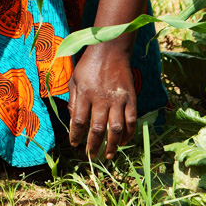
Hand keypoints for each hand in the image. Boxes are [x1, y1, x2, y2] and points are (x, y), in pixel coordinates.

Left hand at [67, 44, 137, 158]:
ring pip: (116, 129)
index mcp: (84, 93)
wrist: (110, 49)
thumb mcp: (75, 79)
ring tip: (109, 155)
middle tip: (90, 156)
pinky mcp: (131, 98)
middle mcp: (101, 98)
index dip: (75, 135)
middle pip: (97, 129)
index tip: (74, 144)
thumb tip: (73, 120)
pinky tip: (124, 141)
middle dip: (93, 145)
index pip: (78, 121)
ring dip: (112, 145)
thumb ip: (74, 100)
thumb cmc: (89, 65)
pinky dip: (128, 134)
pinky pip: (131, 121)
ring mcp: (118, 99)